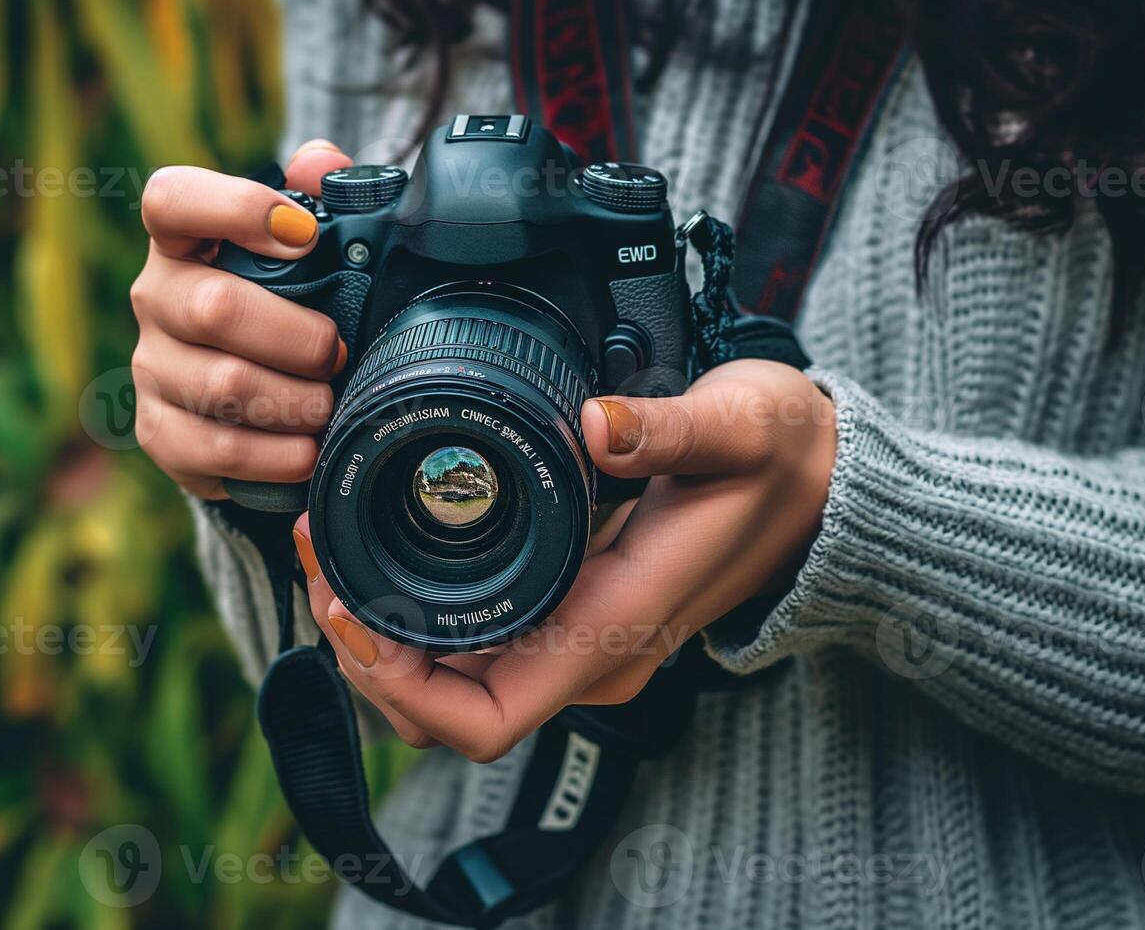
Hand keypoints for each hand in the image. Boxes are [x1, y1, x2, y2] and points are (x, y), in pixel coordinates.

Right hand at [132, 141, 353, 499]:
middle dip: (297, 337)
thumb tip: (322, 162)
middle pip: (214, 307)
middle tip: (337, 353)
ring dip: (295, 400)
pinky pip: (215, 448)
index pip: (171, 199)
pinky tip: (307, 449)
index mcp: (184, 239)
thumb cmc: (289, 305)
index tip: (305, 235)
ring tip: (329, 404)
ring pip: (222, 385)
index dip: (236, 208)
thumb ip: (321, 194)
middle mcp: (156, 297)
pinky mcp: (161, 432)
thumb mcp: (312, 249)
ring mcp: (152, 366)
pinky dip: (275, 455)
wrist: (260, 400)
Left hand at [293, 360, 836, 759]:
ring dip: (380, 632)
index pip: (484, 719)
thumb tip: (596, 426)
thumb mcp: (739, 427)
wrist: (822, 483)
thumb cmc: (782, 462)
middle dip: (365, 649)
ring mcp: (579, 636)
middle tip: (323, 556)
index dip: (399, 686)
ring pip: (449, 680)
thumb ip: (671, 430)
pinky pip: (473, 642)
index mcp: (615, 626)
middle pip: (442, 708)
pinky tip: (384, 550)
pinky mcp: (572, 608)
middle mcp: (589, 652)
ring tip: (335, 550)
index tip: (351, 608)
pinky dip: (416, 612)